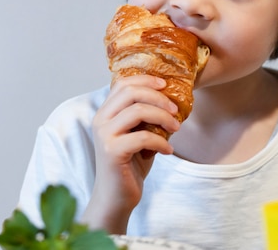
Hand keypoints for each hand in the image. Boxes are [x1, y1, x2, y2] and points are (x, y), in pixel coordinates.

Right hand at [82, 75, 179, 232]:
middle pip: (130, 92)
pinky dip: (161, 142)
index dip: (145, 79)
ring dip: (163, 117)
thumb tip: (170, 98)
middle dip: (158, 97)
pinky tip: (168, 150)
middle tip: (176, 109)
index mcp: (105, 112)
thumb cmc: (130, 165)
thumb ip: (145, 116)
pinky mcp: (112, 152)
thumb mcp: (138, 134)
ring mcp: (104, 135)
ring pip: (138, 111)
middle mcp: (100, 120)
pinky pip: (143, 137)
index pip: (123, 83)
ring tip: (176, 128)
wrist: (116, 198)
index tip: (165, 85)